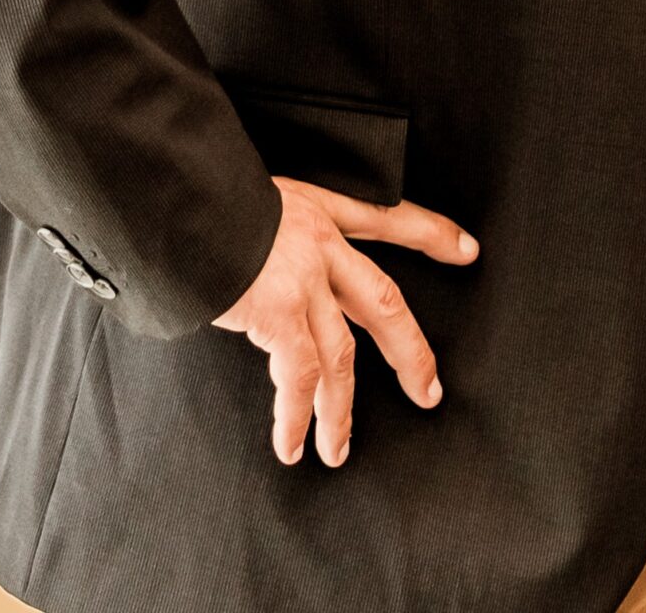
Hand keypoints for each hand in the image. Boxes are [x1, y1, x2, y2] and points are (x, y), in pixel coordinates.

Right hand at [213, 176, 478, 468]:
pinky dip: (297, 417)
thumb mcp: (249, 196)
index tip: (465, 250)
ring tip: (337, 450)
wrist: (179, 195)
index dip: (429, 234)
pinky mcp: (280, 311)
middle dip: (410, 352)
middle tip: (429, 390)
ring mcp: (305, 278)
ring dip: (340, 410)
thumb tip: (255, 262)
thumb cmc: (201, 196)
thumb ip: (266, 231)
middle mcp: (321, 243)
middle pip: (384, 301)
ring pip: (341, 356)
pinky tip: (293, 444)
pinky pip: (300, 377)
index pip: (386, 218)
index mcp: (318, 210)